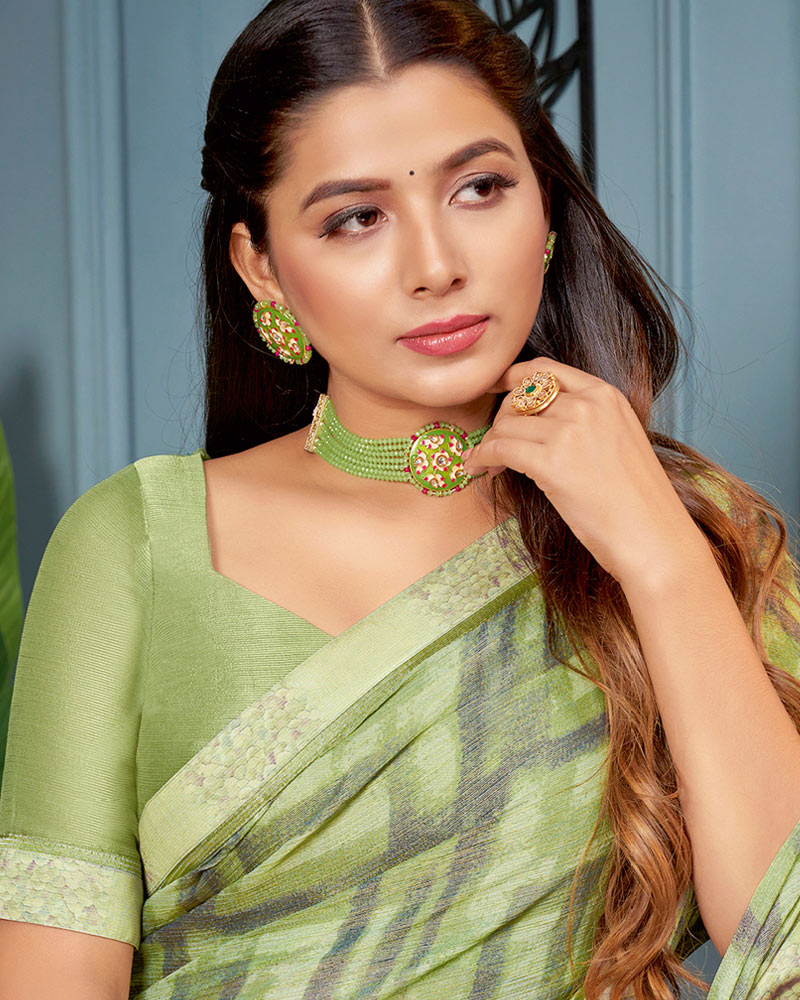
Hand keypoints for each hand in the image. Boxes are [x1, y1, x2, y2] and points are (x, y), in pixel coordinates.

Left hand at [462, 357, 705, 587]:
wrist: (653, 536)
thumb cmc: (636, 500)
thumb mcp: (619, 440)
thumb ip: (585, 421)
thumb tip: (534, 423)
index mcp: (606, 395)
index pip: (545, 370)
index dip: (512, 376)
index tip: (493, 386)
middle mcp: (587, 405)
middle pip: (520, 398)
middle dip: (500, 419)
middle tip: (493, 443)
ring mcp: (569, 431)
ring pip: (506, 424)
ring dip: (490, 443)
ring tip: (487, 462)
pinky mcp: (551, 462)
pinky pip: (499, 448)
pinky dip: (482, 455)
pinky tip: (476, 466)